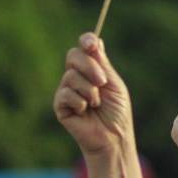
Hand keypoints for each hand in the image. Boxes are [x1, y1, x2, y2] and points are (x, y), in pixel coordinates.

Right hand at [53, 33, 132, 156]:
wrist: (113, 137)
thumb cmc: (117, 113)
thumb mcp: (113, 84)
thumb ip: (102, 64)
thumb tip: (95, 39)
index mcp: (92, 70)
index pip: (83, 48)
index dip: (86, 41)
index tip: (91, 44)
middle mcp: (77, 77)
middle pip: (73, 56)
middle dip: (89, 67)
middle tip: (102, 82)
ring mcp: (67, 90)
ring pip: (70, 76)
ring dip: (89, 91)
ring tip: (97, 104)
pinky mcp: (60, 105)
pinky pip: (65, 94)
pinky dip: (80, 102)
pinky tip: (85, 112)